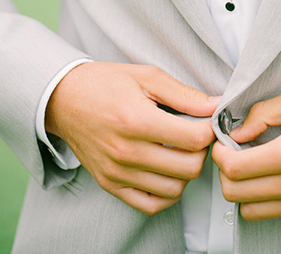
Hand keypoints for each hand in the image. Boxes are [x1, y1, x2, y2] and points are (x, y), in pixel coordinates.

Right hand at [45, 62, 219, 214]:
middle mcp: (126, 151)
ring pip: (174, 189)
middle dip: (201, 151)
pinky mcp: (110, 184)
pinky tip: (167, 171)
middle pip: (189, 168)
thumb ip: (184, 94)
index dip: (210, 130)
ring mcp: (117, 172)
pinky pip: (150, 204)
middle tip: (195, 135)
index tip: (208, 121)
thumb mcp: (147, 76)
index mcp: (137, 120)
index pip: (194, 139)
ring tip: (181, 151)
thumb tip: (216, 106)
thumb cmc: (106, 83)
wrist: (64, 99)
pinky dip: (167, 193)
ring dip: (186, 172)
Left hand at [212, 86, 280, 220]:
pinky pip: (273, 213)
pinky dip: (261, 198)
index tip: (222, 142)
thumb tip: (238, 130)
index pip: (234, 168)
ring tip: (250, 165)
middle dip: (225, 171)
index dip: (219, 154)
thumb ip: (263, 112)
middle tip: (232, 152)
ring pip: (250, 210)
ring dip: (241, 189)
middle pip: (235, 194)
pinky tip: (270, 174)